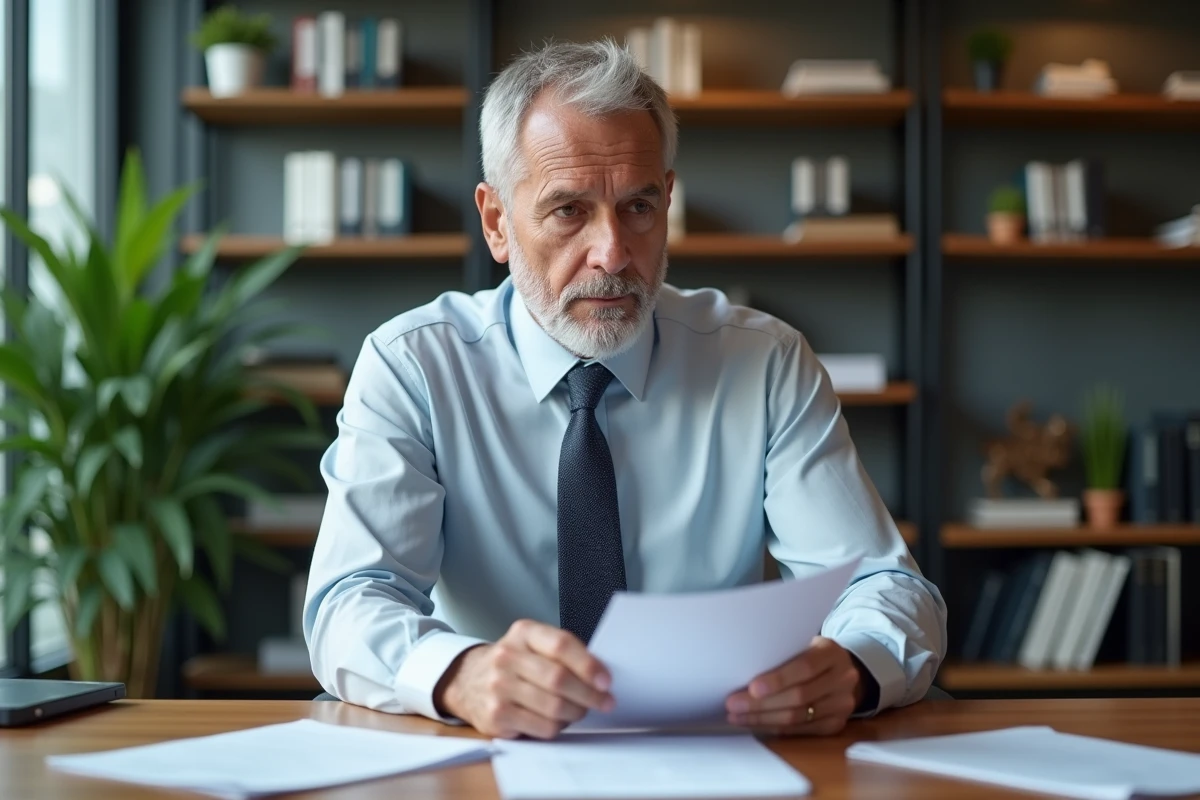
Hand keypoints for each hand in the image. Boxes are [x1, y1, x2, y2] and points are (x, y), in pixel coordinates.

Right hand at [433, 619, 613, 739]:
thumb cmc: (514, 662)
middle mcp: (507, 657)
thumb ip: (562, 652)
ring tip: (581, 710)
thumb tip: (600, 675)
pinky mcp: (496, 716)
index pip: (561, 645)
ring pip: (553, 707)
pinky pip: (542, 727)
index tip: (606, 680)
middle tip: (605, 702)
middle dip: (589, 694)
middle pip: (559, 679)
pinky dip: (558, 727)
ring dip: (576, 713)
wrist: (467, 679)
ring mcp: (499, 687)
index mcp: (523, 633)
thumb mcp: (533, 644)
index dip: (588, 664)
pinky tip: (558, 720)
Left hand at [725, 636, 863, 735]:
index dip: (778, 679)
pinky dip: (775, 728)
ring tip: (737, 717)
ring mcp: (842, 704)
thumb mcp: (802, 643)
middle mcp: (843, 678)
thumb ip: (782, 654)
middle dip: (762, 703)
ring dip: (763, 719)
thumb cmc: (810, 654)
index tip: (751, 687)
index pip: (805, 667)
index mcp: (832, 652)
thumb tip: (742, 669)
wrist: (841, 670)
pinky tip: (755, 724)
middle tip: (733, 705)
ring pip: (798, 717)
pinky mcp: (836, 724)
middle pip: (800, 696)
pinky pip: (801, 731)